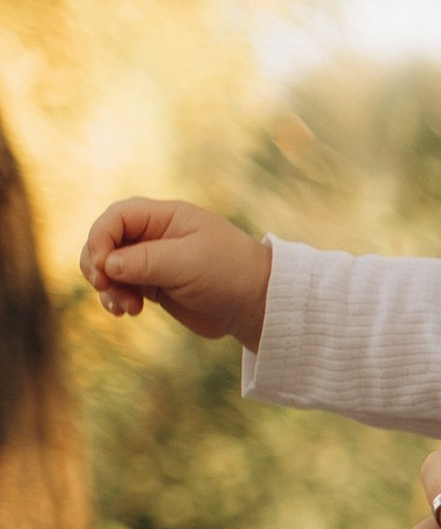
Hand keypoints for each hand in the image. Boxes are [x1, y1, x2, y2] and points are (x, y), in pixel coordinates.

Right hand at [83, 197, 273, 347]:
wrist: (256, 304)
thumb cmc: (229, 273)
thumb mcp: (187, 262)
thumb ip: (145, 261)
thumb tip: (106, 265)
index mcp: (165, 217)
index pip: (117, 217)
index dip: (100, 238)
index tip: (104, 267)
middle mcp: (154, 235)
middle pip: (105, 241)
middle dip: (97, 264)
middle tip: (106, 287)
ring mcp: (152, 261)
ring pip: (109, 268)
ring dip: (107, 287)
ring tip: (126, 308)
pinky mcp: (154, 286)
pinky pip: (121, 288)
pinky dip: (116, 298)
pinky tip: (126, 312)